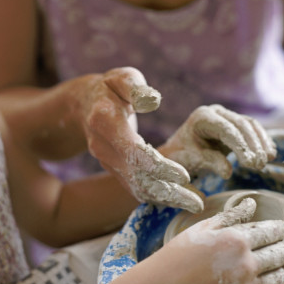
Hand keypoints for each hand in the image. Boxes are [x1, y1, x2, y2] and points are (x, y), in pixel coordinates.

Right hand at [79, 67, 204, 211]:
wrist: (86, 106)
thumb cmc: (111, 88)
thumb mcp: (123, 78)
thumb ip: (136, 88)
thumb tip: (153, 101)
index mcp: (104, 121)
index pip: (132, 150)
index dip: (158, 165)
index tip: (184, 175)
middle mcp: (102, 146)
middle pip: (136, 175)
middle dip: (168, 190)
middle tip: (197, 202)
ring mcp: (106, 161)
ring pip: (136, 187)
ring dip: (166, 199)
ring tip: (195, 205)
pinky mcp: (113, 170)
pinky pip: (135, 188)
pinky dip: (158, 197)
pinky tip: (181, 201)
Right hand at [155, 198, 283, 283]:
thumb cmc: (180, 253)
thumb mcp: (204, 227)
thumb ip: (232, 215)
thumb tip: (252, 203)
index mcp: (237, 240)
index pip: (272, 232)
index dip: (281, 229)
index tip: (283, 228)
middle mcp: (246, 264)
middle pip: (280, 253)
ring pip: (278, 275)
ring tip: (282, 260)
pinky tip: (271, 279)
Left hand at [159, 104, 276, 180]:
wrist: (179, 150)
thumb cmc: (182, 155)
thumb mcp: (192, 159)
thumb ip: (209, 162)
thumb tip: (228, 172)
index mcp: (203, 117)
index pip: (226, 129)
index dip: (241, 146)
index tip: (251, 163)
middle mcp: (216, 112)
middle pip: (241, 125)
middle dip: (253, 145)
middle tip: (260, 165)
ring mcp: (226, 115)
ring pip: (249, 125)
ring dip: (261, 142)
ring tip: (268, 160)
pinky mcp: (234, 123)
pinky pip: (252, 129)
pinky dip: (262, 140)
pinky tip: (270, 153)